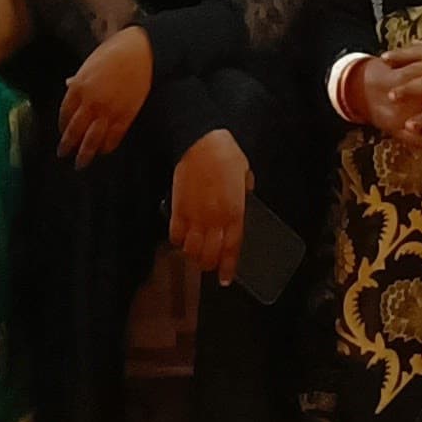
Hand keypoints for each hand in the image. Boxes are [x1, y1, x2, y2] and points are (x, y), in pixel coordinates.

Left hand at [58, 26, 153, 164]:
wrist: (141, 52)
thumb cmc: (114, 51)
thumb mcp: (89, 62)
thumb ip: (78, 77)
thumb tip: (68, 83)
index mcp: (78, 87)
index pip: (65, 113)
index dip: (62, 125)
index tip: (62, 131)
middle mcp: (90, 103)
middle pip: (75, 130)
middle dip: (68, 145)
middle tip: (63, 154)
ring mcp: (108, 111)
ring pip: (92, 139)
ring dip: (85, 154)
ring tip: (80, 163)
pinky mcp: (125, 116)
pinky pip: (113, 137)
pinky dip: (107, 147)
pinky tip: (103, 151)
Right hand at [171, 127, 253, 280]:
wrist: (200, 142)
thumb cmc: (225, 154)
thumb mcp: (245, 173)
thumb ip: (245, 191)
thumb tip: (245, 197)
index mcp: (234, 212)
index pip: (232, 249)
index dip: (228, 267)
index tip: (226, 279)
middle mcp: (214, 219)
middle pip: (209, 255)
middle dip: (210, 265)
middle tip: (210, 266)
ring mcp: (195, 215)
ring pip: (191, 250)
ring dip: (193, 257)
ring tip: (195, 256)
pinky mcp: (178, 209)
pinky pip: (176, 235)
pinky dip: (178, 242)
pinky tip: (182, 241)